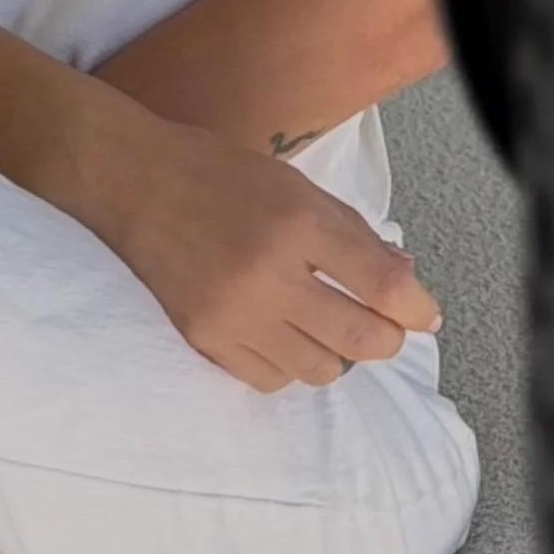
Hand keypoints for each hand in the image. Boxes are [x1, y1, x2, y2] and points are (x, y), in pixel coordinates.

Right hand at [82, 115, 442, 393]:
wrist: (130, 181)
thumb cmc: (216, 173)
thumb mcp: (293, 184)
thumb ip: (352, 233)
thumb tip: (405, 280)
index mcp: (296, 220)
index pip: (382, 284)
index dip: (415, 307)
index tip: (423, 314)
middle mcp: (268, 271)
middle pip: (362, 338)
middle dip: (385, 336)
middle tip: (380, 323)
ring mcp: (233, 311)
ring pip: (321, 369)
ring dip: (335, 351)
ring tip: (321, 322)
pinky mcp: (203, 338)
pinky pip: (272, 380)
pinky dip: (288, 364)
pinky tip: (280, 333)